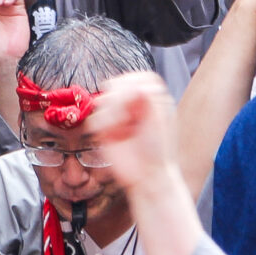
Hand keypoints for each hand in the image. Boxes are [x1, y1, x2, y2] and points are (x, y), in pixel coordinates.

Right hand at [88, 72, 180, 197]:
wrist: (149, 177)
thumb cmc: (160, 149)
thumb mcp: (161, 119)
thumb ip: (149, 97)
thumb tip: (135, 84)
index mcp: (151, 100)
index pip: (140, 77)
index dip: (134, 80)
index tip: (135, 92)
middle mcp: (134, 106)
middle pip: (118, 85)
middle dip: (119, 97)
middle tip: (126, 114)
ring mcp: (118, 118)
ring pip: (103, 100)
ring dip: (109, 111)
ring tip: (120, 126)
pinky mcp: (105, 132)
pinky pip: (94, 119)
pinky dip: (100, 123)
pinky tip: (110, 133)